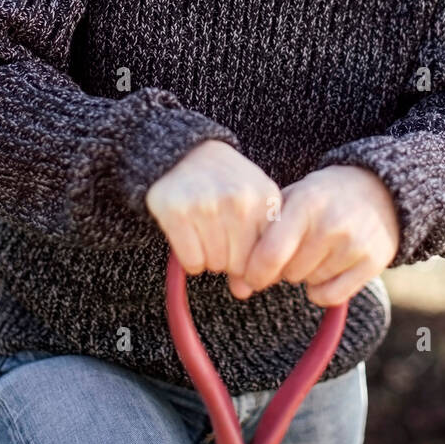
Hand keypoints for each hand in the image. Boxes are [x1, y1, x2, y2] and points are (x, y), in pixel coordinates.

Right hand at [145, 139, 280, 295]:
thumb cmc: (228, 184)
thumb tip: (245, 291)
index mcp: (266, 199)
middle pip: (240, 265)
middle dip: (231, 260)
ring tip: (207, 231)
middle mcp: (239, 200)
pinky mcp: (175, 210)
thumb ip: (259, 248)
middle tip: (223, 237)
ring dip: (210, 258)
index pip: (268, 258)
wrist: (187, 152)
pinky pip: (191, 262)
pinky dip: (190, 258)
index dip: (256, 264)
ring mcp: (206, 204)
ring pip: (215, 265)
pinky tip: (191, 234)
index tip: (248, 256)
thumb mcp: (255, 206)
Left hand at [230, 165, 401, 306]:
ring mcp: (354, 245)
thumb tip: (242, 285)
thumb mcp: (294, 197)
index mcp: (306, 204)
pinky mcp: (372, 263)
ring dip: (307, 274)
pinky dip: (323, 291)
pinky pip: (331, 297)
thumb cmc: (324, 197)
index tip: (251, 277)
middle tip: (297, 249)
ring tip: (318, 250)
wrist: (379, 190)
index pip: (271, 254)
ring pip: (310, 284)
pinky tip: (327, 269)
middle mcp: (331, 225)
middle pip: (289, 273)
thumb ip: (266, 233)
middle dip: (285, 267)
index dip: (255, 272)